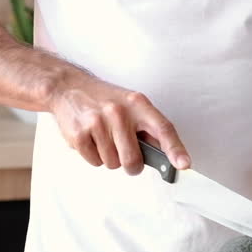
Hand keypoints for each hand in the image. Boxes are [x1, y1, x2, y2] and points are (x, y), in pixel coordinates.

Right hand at [49, 76, 189, 174]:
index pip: (163, 128)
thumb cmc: (105, 100)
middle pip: (132, 160)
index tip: (184, 164)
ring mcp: (97, 122)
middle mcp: (118, 112)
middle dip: (131, 165)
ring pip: (112, 164)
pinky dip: (94, 156)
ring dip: (109, 157)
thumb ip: (149, 128)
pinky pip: (95, 162)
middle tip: (125, 153)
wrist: (68, 87)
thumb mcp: (132, 104)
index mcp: (138, 104)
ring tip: (103, 137)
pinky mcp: (79, 134)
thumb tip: (169, 155)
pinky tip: (91, 138)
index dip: (175, 149)